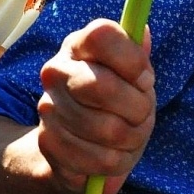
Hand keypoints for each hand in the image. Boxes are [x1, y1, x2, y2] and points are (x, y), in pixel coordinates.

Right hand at [35, 19, 155, 193]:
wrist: (76, 143)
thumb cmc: (114, 101)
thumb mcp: (131, 76)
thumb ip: (137, 56)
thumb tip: (144, 32)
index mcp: (79, 45)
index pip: (102, 36)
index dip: (132, 60)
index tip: (145, 79)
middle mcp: (56, 71)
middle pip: (103, 86)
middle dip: (137, 107)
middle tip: (142, 113)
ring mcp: (48, 107)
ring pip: (108, 129)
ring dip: (132, 138)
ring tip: (129, 135)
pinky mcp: (49, 143)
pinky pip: (100, 159)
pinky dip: (118, 161)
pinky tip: (113, 154)